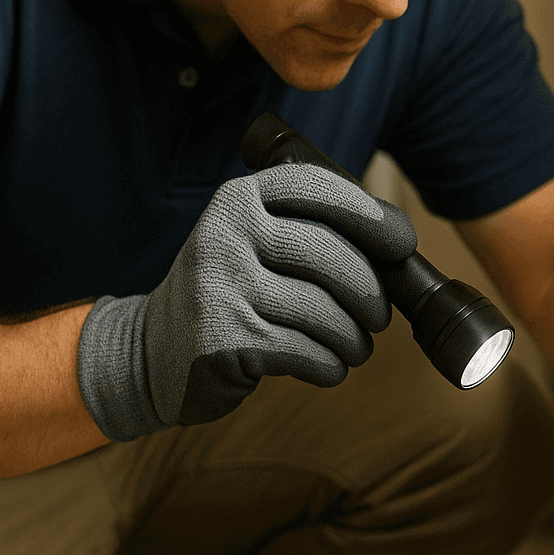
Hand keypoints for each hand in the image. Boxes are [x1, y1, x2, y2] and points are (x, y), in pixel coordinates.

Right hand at [77, 163, 417, 440]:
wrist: (151, 353)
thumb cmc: (230, 295)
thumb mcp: (254, 245)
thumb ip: (311, 232)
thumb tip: (399, 239)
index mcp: (238, 199)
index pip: (317, 188)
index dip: (369, 214)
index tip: (403, 243)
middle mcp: (225, 234)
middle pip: (332, 256)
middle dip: (371, 293)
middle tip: (378, 316)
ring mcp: (220, 287)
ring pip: (326, 312)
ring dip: (354, 339)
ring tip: (354, 347)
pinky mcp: (223, 341)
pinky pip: (309, 353)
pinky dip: (330, 366)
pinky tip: (326, 366)